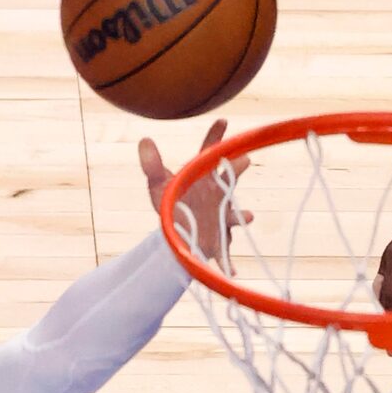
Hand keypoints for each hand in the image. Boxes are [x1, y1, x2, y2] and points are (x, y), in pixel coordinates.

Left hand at [140, 117, 252, 264]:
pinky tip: (231, 271)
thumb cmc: (172, 204)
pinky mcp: (218, 242)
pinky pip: (225, 254)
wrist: (177, 233)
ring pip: (232, 216)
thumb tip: (143, 140)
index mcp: (204, 177)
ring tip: (248, 217)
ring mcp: (221, 218)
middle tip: (243, 160)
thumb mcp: (158, 186)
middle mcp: (217, 194)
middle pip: (229, 180)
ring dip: (240, 217)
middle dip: (237, 171)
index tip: (221, 121)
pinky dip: (228, 263)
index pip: (210, 153)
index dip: (215, 137)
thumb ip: (152, 165)